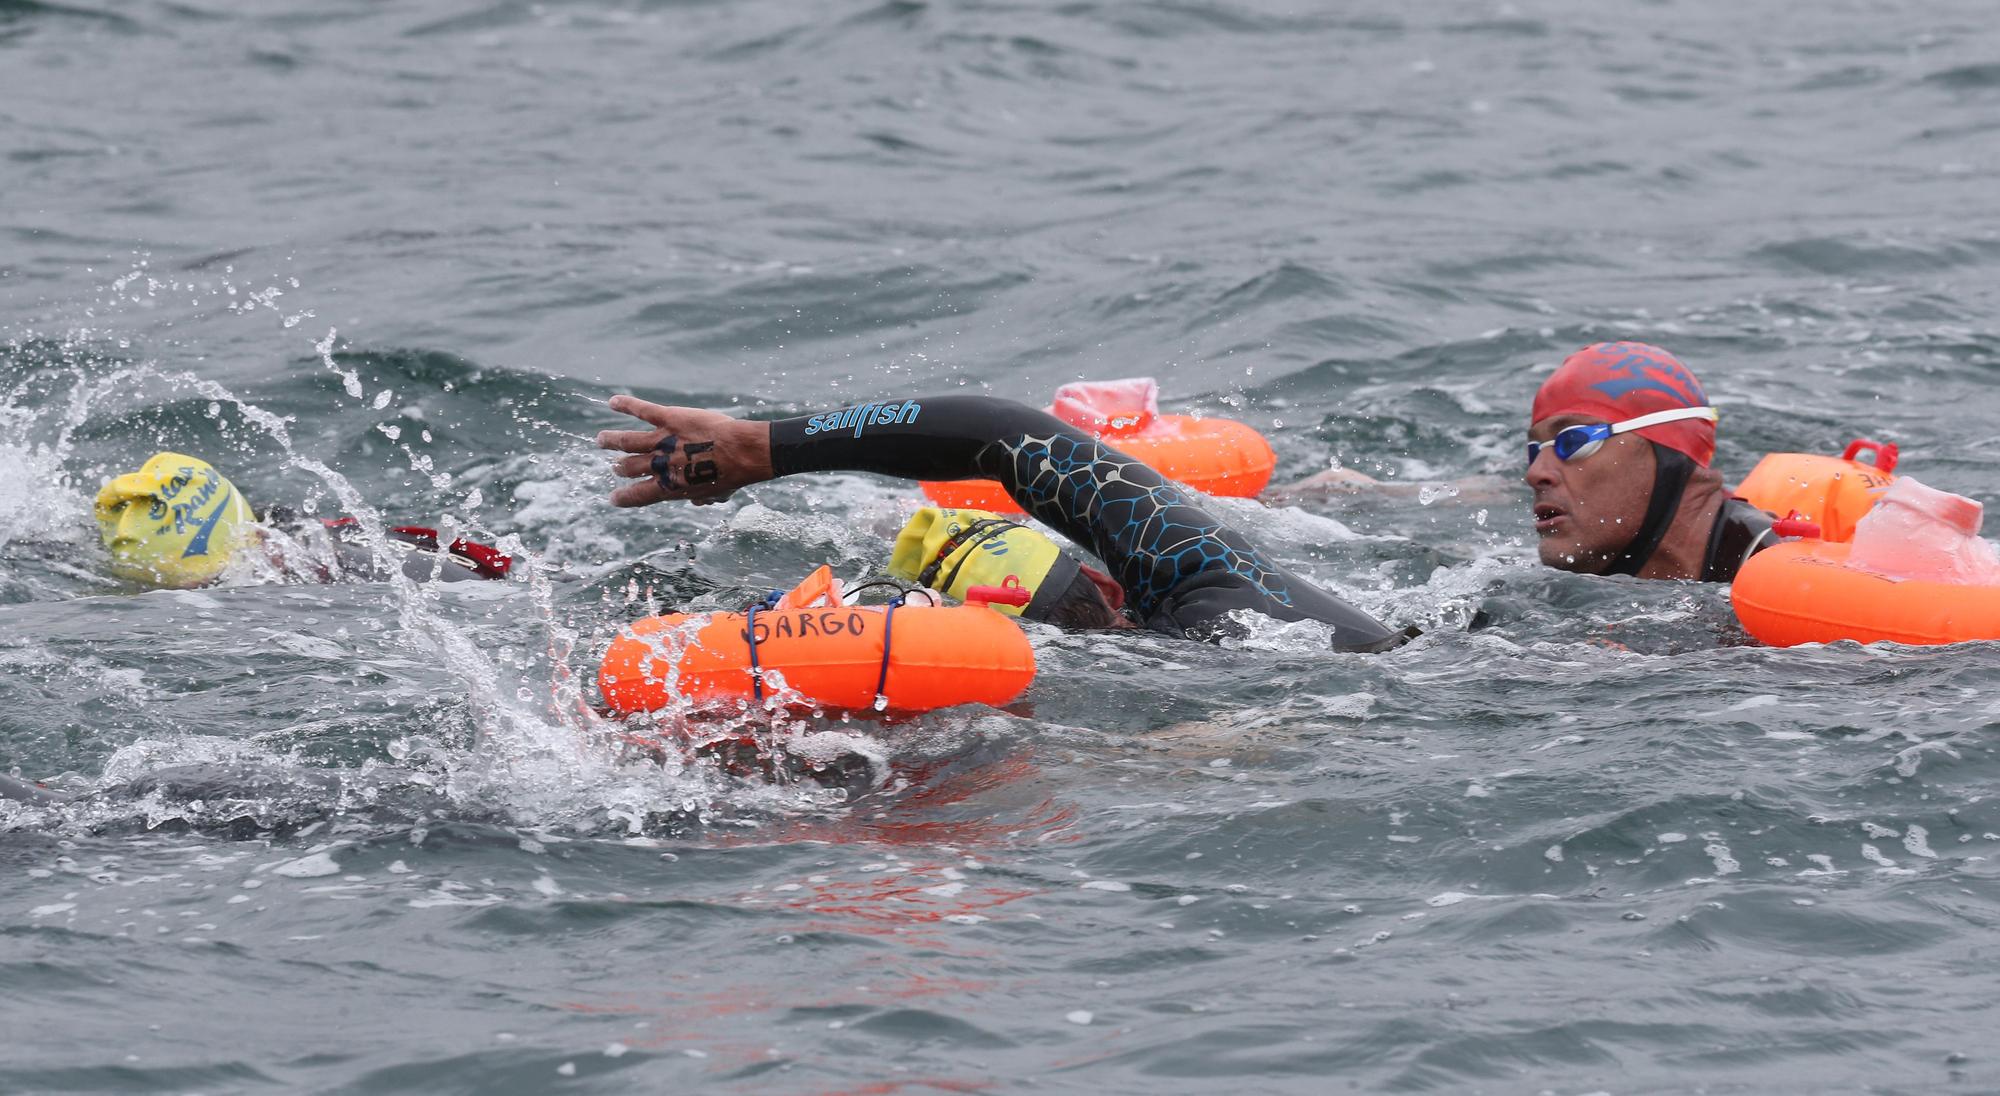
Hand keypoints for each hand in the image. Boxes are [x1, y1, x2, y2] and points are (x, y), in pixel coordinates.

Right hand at [596, 394, 773, 506]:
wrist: (740, 452)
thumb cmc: (733, 475)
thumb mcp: (715, 494)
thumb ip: (702, 498)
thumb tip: (697, 501)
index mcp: (669, 487)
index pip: (639, 496)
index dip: (624, 498)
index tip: (613, 498)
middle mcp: (660, 465)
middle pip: (631, 467)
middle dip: (620, 468)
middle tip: (614, 467)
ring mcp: (663, 441)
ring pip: (628, 441)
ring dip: (612, 440)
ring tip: (600, 440)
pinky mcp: (670, 419)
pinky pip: (643, 410)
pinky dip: (626, 405)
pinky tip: (613, 402)